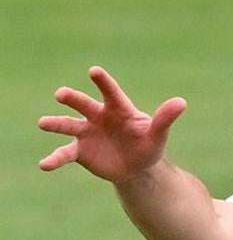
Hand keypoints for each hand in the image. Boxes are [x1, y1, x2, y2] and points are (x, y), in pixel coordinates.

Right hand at [38, 66, 186, 182]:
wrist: (136, 168)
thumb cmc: (147, 146)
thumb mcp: (158, 135)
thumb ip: (165, 119)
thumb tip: (182, 102)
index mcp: (118, 109)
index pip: (110, 92)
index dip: (103, 82)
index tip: (94, 71)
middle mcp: (98, 117)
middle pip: (83, 104)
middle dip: (73, 99)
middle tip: (61, 94)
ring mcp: (86, 132)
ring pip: (68, 125)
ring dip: (55, 123)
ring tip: (43, 123)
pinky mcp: (79, 151)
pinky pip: (64, 153)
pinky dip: (54, 159)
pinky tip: (44, 165)